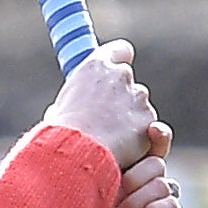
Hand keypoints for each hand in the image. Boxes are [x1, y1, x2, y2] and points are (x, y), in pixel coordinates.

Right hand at [44, 40, 161, 168]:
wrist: (76, 156)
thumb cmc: (59, 134)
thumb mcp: (58, 110)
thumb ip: (75, 100)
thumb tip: (72, 108)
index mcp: (95, 66)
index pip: (120, 50)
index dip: (119, 60)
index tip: (115, 71)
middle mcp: (121, 75)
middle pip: (128, 82)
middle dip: (120, 98)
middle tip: (106, 120)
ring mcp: (138, 98)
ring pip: (138, 107)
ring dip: (129, 120)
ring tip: (108, 141)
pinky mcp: (149, 120)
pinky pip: (147, 129)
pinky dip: (137, 140)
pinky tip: (119, 151)